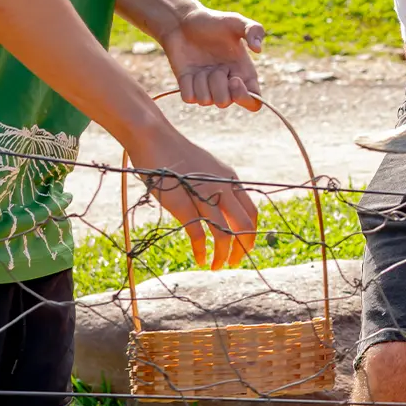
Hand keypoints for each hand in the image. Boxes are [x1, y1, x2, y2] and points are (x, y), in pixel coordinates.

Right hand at [129, 125, 259, 269]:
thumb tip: (220, 209)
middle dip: (243, 248)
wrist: (154, 138)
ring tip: (217, 266)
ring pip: (225, 233)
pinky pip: (199, 234)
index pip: (252, 212)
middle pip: (245, 225)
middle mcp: (223, 188)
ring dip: (224, 255)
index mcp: (231, 180)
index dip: (251, 234)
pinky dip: (202, 250)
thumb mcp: (207, 169)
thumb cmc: (177, 155)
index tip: (243, 247)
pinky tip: (200, 259)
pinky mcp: (183, 203)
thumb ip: (217, 187)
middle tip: (234, 262)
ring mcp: (204, 195)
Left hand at [161, 6, 264, 109]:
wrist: (182, 21)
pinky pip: (189, 98)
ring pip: (205, 101)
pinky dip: (188, 85)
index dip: (245, 98)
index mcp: (243, 73)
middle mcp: (226, 84)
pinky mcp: (188, 87)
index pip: (253, 102)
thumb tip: (258, 50)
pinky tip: (190, 70)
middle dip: (217, 84)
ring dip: (202, 82)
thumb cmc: (212, 21)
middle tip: (215, 65)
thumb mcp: (235, 21)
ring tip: (201, 65)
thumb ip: (253, 30)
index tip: (234, 79)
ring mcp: (206, 87)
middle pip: (225, 103)